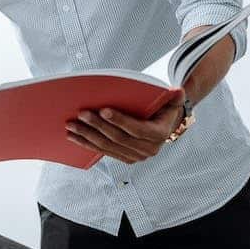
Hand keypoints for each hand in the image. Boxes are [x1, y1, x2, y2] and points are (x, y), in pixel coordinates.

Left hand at [65, 92, 184, 163]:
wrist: (163, 124)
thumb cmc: (163, 107)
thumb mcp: (171, 100)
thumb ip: (175, 96)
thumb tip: (178, 90)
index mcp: (159, 135)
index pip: (136, 129)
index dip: (120, 120)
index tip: (103, 110)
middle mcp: (148, 149)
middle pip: (118, 138)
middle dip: (97, 126)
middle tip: (81, 113)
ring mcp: (135, 156)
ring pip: (107, 146)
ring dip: (87, 136)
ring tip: (71, 125)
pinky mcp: (124, 158)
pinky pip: (103, 151)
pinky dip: (86, 144)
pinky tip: (73, 137)